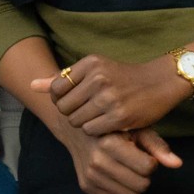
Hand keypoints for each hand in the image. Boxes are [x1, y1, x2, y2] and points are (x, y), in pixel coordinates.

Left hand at [37, 55, 188, 136]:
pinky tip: (107, 123)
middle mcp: (98, 78)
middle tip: (87, 112)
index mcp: (91, 63)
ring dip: (84, 123)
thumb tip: (32, 85)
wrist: (161, 83)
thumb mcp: (95, 70)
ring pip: (77, 121)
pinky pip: (92, 130)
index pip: (56, 89)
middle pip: (64, 108)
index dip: (61, 100)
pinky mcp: (119, 116)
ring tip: (98, 117)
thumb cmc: (124, 78)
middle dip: (72, 113)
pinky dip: (97, 130)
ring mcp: (109, 97)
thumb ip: (62, 78)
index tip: (74, 101)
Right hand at [59, 125, 182, 193]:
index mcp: (111, 144)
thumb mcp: (136, 129)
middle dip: (144, 175)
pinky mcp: (86, 186)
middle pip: (141, 185)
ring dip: (133, 185)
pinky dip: (120, 190)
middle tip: (136, 162)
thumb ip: (157, 146)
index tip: (144, 153)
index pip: (148, 167)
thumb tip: (178, 164)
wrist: (76, 130)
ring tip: (126, 168)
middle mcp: (98, 161)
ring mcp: (90, 176)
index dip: (151, 161)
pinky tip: (114, 174)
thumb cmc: (114, 128)